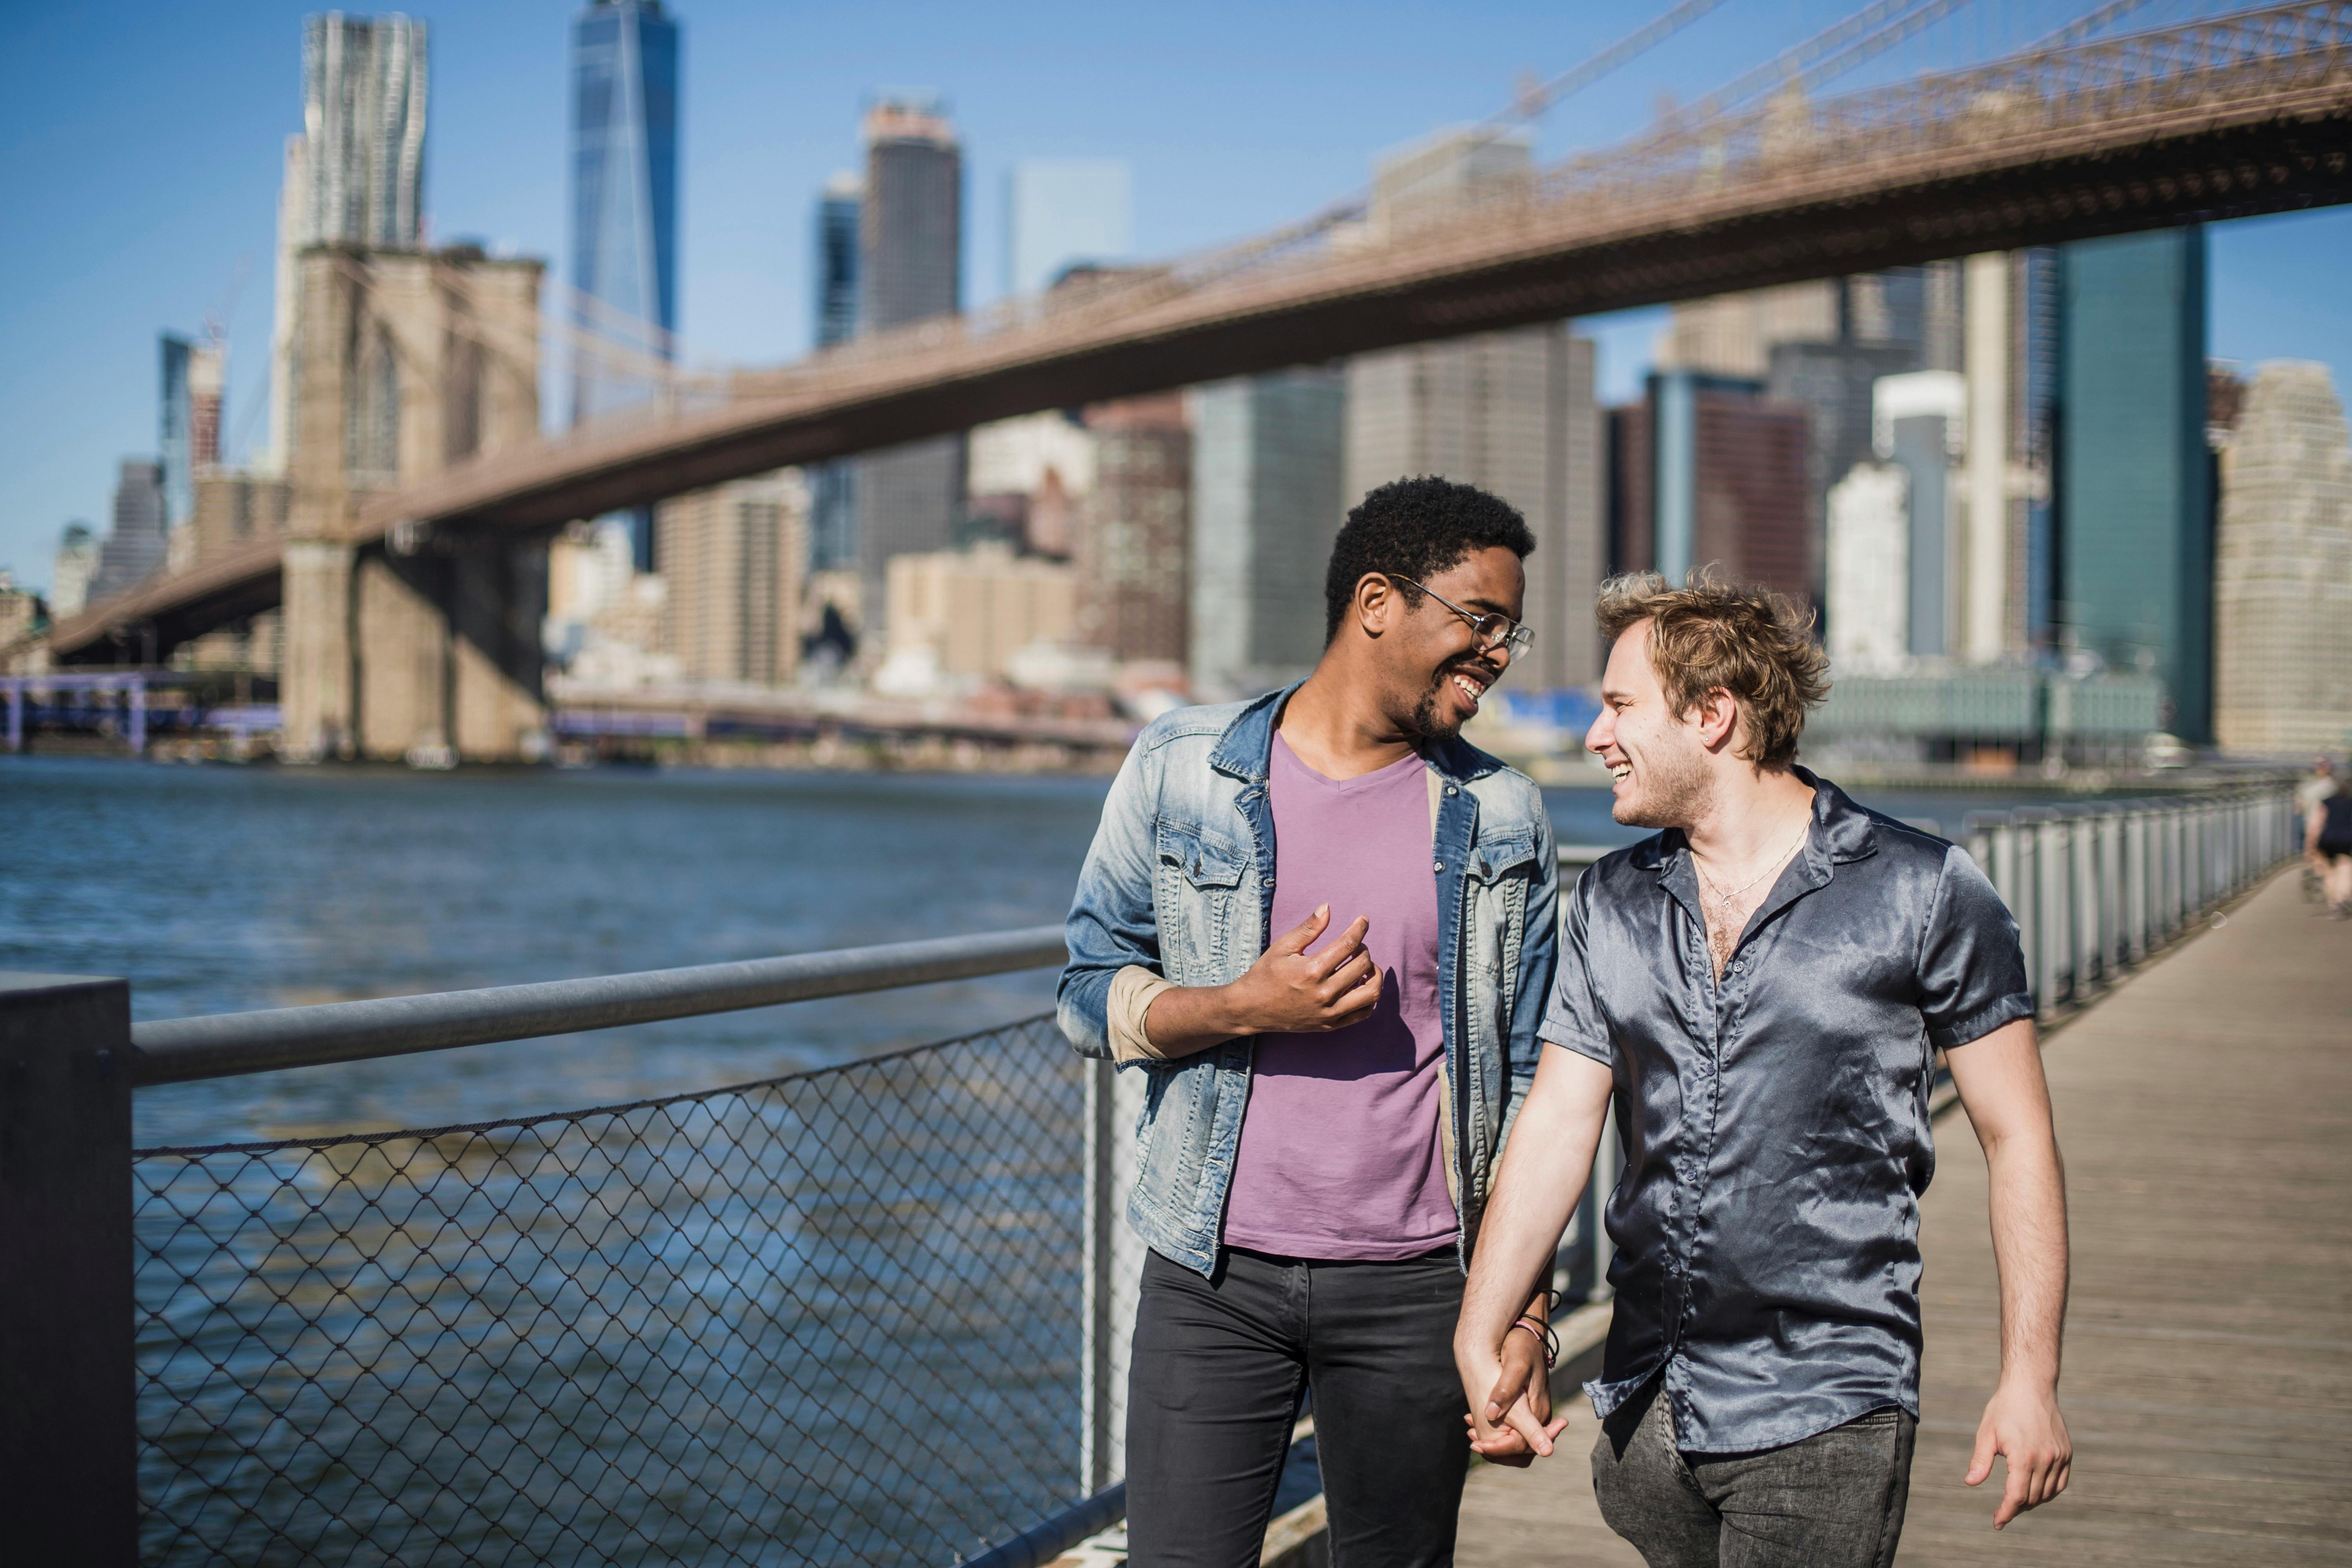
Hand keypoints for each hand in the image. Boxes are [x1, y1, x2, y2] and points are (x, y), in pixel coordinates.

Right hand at [1220, 905, 1381, 1034]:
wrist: (1251, 1009)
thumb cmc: (1266, 974)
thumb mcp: (1283, 947)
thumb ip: (1308, 928)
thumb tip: (1328, 907)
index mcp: (1312, 970)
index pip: (1348, 944)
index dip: (1359, 928)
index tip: (1363, 920)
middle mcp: (1324, 993)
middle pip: (1362, 965)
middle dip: (1363, 949)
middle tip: (1355, 945)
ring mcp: (1329, 1012)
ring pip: (1371, 993)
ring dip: (1374, 974)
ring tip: (1365, 965)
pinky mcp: (1330, 1025)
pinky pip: (1363, 1013)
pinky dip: (1369, 998)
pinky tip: (1362, 985)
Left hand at [1458, 1328, 1566, 1466]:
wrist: (1528, 1331)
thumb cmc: (1522, 1346)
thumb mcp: (1515, 1365)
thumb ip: (1506, 1391)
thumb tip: (1491, 1415)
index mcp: (1538, 1411)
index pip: (1522, 1446)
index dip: (1498, 1449)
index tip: (1476, 1445)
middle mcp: (1538, 1416)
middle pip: (1520, 1450)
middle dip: (1496, 1450)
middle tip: (1473, 1441)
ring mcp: (1532, 1412)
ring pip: (1514, 1440)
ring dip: (1493, 1442)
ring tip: (1471, 1431)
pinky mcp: (1524, 1406)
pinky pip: (1511, 1427)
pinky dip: (1494, 1429)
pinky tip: (1474, 1419)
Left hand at [1966, 1378, 2070, 1527]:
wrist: (2031, 1387)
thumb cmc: (2004, 1408)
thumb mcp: (1986, 1433)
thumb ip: (1980, 1461)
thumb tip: (1970, 1482)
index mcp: (2023, 1457)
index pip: (2016, 1496)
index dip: (2006, 1513)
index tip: (1997, 1523)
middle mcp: (2045, 1460)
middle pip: (2031, 1498)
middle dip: (2016, 1508)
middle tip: (2002, 1512)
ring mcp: (2059, 1457)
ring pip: (2047, 1493)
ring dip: (2032, 1502)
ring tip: (2016, 1503)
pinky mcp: (2067, 1453)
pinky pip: (2060, 1483)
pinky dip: (2049, 1492)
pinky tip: (2036, 1492)